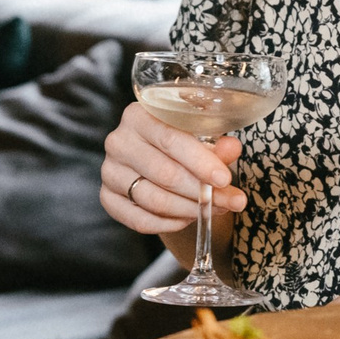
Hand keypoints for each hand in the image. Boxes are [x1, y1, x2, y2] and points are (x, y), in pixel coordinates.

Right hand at [100, 102, 243, 233]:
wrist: (157, 158)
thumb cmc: (180, 142)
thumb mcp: (200, 136)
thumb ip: (216, 144)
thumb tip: (232, 148)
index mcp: (139, 115)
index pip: (170, 139)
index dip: (200, 162)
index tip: (224, 179)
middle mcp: (119, 141)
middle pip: (164, 173)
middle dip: (202, 192)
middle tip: (231, 201)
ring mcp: (110, 171)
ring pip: (154, 200)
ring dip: (190, 210)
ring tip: (213, 210)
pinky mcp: (107, 197)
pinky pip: (139, 219)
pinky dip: (168, 224)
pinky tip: (187, 219)